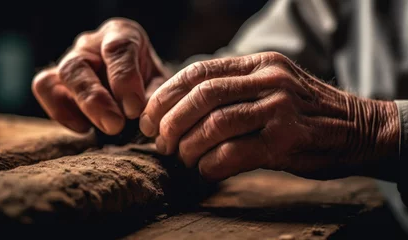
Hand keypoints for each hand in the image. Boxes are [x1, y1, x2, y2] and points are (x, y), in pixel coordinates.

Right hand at [32, 18, 169, 134]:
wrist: (138, 84)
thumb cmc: (150, 82)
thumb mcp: (160, 85)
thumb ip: (152, 97)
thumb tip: (142, 117)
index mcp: (122, 34)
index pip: (118, 49)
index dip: (124, 80)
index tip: (134, 109)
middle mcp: (92, 43)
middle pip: (80, 64)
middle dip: (96, 99)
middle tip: (115, 125)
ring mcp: (71, 59)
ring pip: (60, 76)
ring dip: (79, 107)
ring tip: (101, 129)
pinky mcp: (56, 79)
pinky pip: (45, 89)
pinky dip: (61, 112)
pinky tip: (85, 128)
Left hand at [140, 52, 398, 180]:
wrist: (358, 128)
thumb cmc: (304, 111)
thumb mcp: (271, 85)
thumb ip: (233, 90)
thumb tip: (180, 107)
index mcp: (259, 64)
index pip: (199, 72)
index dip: (166, 94)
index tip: (149, 116)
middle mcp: (268, 80)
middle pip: (202, 96)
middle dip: (170, 121)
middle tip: (159, 141)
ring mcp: (279, 110)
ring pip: (215, 124)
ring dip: (188, 146)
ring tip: (182, 158)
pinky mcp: (286, 142)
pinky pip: (234, 154)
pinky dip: (211, 165)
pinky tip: (206, 170)